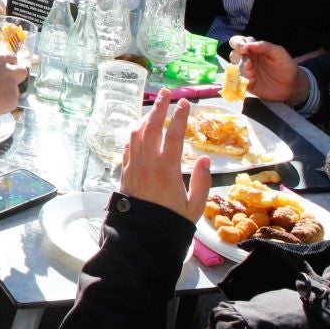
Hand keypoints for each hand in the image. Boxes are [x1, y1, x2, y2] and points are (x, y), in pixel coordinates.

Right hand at [0, 49, 25, 114]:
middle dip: (18, 76)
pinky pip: (12, 102)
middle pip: (22, 70)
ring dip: (7, 93)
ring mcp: (12, 86)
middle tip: (9, 82)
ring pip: (15, 89)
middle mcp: (8, 71)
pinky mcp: (13, 100)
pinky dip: (4, 104)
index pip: (11, 57)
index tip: (6, 68)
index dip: (10, 63)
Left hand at [120, 93, 211, 222]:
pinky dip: (135, 133)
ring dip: (146, 118)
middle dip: (159, 107)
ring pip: (136, 134)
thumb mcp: (194, 206)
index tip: (185, 103)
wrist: (142, 235)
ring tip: (155, 108)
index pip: (173, 136)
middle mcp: (147, 163)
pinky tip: (140, 130)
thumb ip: (201, 181)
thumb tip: (204, 158)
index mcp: (166, 170)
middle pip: (151, 128)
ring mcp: (133, 166)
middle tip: (166, 92)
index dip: (179, 117)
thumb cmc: (171, 222)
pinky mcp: (125, 172)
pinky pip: (128, 146)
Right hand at [228, 37, 308, 107]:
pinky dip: (243, 79)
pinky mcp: (247, 83)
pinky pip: (239, 81)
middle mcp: (247, 59)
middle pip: (233, 54)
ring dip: (241, 68)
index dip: (237, 43)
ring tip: (251, 71)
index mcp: (253, 49)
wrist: (292, 85)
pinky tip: (252, 79)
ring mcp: (246, 72)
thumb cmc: (285, 66)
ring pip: (234, 67)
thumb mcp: (278, 52)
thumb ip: (264, 46)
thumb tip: (249, 44)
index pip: (239, 42)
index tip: (244, 48)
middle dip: (236, 55)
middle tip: (245, 59)